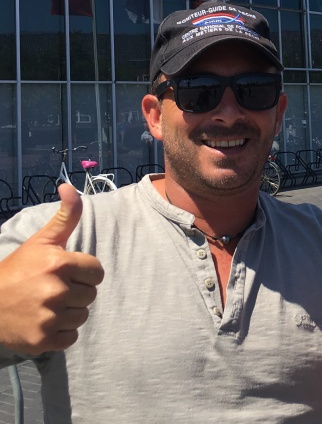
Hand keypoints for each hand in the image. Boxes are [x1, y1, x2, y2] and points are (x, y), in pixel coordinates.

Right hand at [0, 183, 103, 354]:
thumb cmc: (19, 269)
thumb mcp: (43, 240)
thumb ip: (66, 215)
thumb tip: (69, 186)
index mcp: (60, 263)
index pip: (97, 272)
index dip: (84, 273)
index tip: (65, 273)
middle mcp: (56, 290)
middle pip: (91, 295)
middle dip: (76, 292)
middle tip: (53, 290)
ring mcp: (48, 317)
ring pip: (82, 316)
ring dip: (69, 313)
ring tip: (48, 306)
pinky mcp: (42, 340)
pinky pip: (71, 338)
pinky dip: (61, 333)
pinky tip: (45, 322)